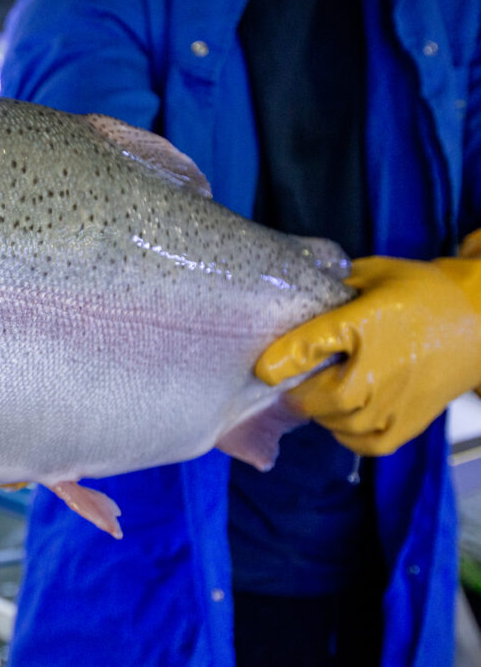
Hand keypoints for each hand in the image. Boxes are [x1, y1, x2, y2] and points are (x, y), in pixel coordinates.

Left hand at [255, 255, 480, 454]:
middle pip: (314, 398)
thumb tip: (294, 295)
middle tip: (295, 383)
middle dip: (296, 391)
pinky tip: (345, 418)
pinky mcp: (410, 422)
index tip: (261, 370)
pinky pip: (366, 444)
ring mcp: (393, 402)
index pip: (303, 350)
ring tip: (323, 395)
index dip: (275, 363)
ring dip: (321, 412)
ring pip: (335, 423)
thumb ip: (332, 288)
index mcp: (360, 327)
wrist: (480, 316)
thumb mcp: (371, 275)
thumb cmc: (422, 292)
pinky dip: (348, 435)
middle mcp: (375, 371)